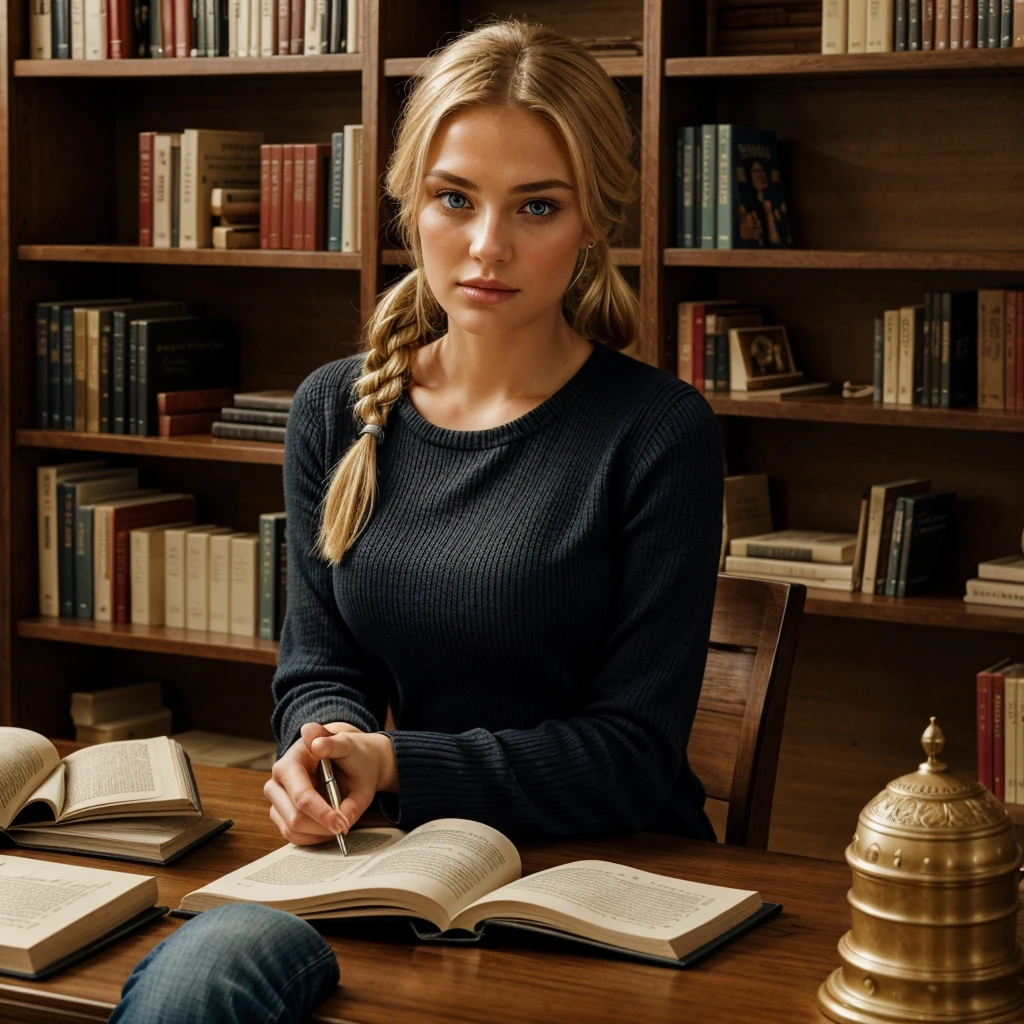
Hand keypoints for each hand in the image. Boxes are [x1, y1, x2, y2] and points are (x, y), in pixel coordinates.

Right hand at [264, 722, 396, 845]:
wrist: (346, 756)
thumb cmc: (348, 753)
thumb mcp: (351, 750)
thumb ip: (349, 780)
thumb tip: (343, 813)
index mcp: (291, 761)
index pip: (302, 796)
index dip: (322, 813)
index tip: (341, 824)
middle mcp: (277, 780)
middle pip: (294, 817)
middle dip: (322, 826)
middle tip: (344, 825)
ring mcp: (276, 798)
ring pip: (292, 829)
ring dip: (319, 832)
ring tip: (339, 822)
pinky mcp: (279, 812)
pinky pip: (293, 835)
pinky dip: (313, 836)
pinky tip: (329, 826)